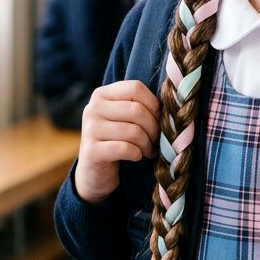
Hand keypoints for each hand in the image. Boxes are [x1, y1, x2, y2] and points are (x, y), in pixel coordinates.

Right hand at [74, 80, 160, 202]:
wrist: (95, 172)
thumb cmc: (117, 140)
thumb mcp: (124, 118)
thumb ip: (139, 106)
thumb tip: (170, 105)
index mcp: (101, 94)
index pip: (135, 88)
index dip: (153, 104)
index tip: (158, 120)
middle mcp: (92, 108)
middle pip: (136, 110)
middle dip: (153, 128)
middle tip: (156, 140)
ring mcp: (90, 129)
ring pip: (133, 131)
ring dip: (147, 144)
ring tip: (148, 150)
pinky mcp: (91, 151)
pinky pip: (126, 148)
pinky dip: (137, 154)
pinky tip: (137, 157)